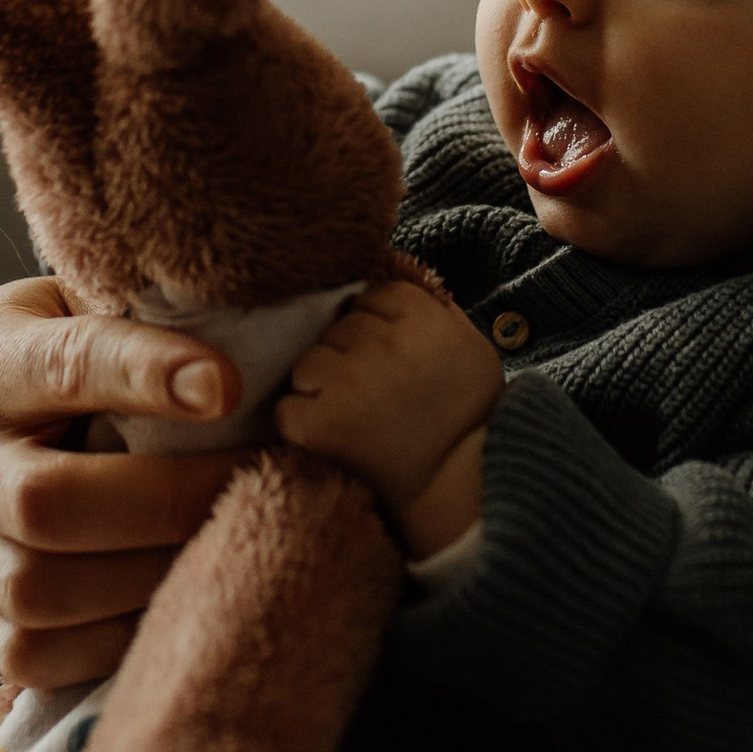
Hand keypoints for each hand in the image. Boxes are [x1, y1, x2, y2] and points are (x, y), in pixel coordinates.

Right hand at [0, 276, 240, 688]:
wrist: (3, 431)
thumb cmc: (80, 362)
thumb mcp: (92, 311)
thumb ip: (147, 318)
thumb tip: (237, 363)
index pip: (63, 365)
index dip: (145, 374)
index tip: (231, 386)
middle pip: (47, 502)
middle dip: (167, 502)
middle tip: (257, 485)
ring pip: (39, 589)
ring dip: (149, 576)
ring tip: (227, 546)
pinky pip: (35, 652)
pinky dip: (117, 639)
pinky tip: (176, 599)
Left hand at [279, 275, 501, 545]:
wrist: (460, 489)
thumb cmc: (463, 414)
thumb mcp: (464, 342)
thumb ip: (426, 302)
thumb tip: (379, 262)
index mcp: (422, 316)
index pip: (369, 297)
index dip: (376, 331)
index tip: (393, 363)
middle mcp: (384, 343)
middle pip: (336, 329)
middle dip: (348, 357)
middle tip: (379, 397)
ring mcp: (348, 382)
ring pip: (308, 363)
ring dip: (323, 388)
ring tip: (361, 418)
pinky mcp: (318, 423)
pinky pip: (287, 407)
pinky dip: (303, 424)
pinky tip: (339, 439)